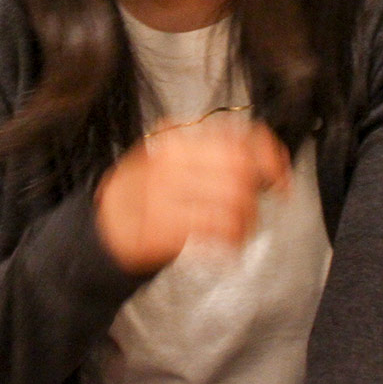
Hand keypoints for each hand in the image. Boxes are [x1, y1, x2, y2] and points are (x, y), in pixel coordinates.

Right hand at [94, 117, 290, 275]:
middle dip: (256, 194)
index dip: (268, 154)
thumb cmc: (142, 194)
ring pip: (234, 204)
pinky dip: (233, 241)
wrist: (103, 228)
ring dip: (247, 222)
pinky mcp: (163, 228)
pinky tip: (228, 244)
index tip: (280, 174)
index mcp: (174, 143)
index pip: (234, 138)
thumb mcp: (165, 157)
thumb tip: (257, 149)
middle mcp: (169, 165)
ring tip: (239, 228)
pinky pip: (217, 231)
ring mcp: (165, 196)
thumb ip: (205, 150)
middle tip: (253, 206)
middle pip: (239, 172)